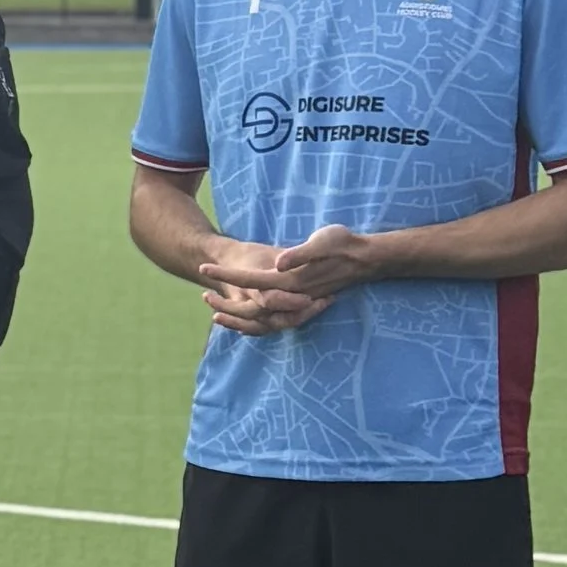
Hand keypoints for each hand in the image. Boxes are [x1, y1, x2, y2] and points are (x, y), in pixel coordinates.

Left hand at [197, 226, 367, 335]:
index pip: (252, 280)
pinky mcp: (301, 305)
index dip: (227, 275)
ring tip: (213, 313)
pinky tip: (242, 324)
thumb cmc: (343, 245)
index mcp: (292, 280)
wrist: (364, 259)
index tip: (205, 268)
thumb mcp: (323, 241)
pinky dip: (256, 325)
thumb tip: (278, 264)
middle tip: (202, 297)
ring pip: (261, 321)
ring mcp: (297, 303)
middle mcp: (292, 296)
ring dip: (237, 318)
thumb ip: (301, 254)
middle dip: (226, 303)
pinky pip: (273, 322)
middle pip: (251, 308)